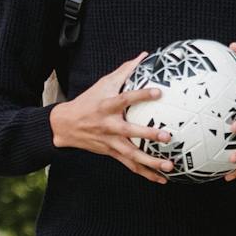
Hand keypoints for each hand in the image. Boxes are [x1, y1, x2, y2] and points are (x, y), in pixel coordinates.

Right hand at [48, 52, 172, 183]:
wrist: (66, 125)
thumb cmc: (88, 101)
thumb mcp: (104, 83)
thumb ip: (125, 71)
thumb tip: (144, 55)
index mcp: (107, 106)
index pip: (126, 98)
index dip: (141, 94)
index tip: (159, 92)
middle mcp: (109, 126)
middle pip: (129, 132)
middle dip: (148, 135)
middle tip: (167, 136)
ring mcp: (110, 142)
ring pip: (131, 155)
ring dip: (151, 163)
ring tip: (170, 166)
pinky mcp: (112, 153)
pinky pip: (130, 166)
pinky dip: (146, 174)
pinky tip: (162, 180)